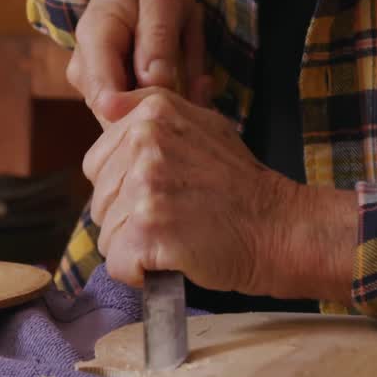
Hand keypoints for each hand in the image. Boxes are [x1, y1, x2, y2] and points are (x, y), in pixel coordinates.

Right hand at [68, 0, 208, 123]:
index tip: (181, 104)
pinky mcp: (108, 95)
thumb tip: (155, 83)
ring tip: (198, 84)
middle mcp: (85, 70)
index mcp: (95, 39)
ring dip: (167, 111)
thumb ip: (159, 38)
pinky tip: (189, 88)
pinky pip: (135, 116)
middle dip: (161, 113)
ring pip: (128, 122)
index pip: (107, 99)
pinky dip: (166, 108)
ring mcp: (93, 85)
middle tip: (201, 90)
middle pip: (118, 118)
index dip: (145, 111)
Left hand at [83, 87, 357, 301]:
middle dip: (129, 219)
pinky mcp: (149, 229)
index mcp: (152, 114)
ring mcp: (146, 185)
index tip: (164, 193)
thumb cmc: (241, 183)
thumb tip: (104, 103)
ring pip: (107, 234)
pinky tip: (174, 258)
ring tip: (180, 235)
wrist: (280, 227)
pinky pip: (117, 263)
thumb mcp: (202, 124)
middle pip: (100, 200)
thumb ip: (150, 111)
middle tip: (177, 217)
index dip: (124, 187)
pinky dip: (141, 274)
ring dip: (137, 247)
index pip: (96, 163)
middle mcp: (145, 142)